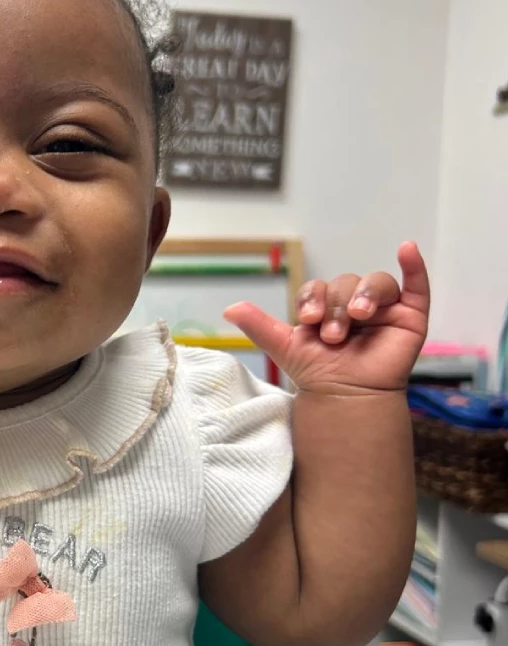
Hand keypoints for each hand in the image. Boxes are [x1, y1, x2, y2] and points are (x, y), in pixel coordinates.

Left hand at [224, 241, 429, 393]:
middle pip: (346, 284)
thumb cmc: (317, 372)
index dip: (312, 297)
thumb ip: (259, 326)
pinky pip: (416, 285)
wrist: (346, 397)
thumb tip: (228, 308)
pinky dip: (414, 265)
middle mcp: (354, 303)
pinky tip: (407, 248)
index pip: (318, 287)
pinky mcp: (411, 316)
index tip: (307, 320)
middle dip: (336, 307)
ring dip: (364, 297)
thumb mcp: (284, 347)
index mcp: (325, 305)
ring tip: (358, 318)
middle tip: (332, 336)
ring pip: (376, 284)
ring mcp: (384, 308)